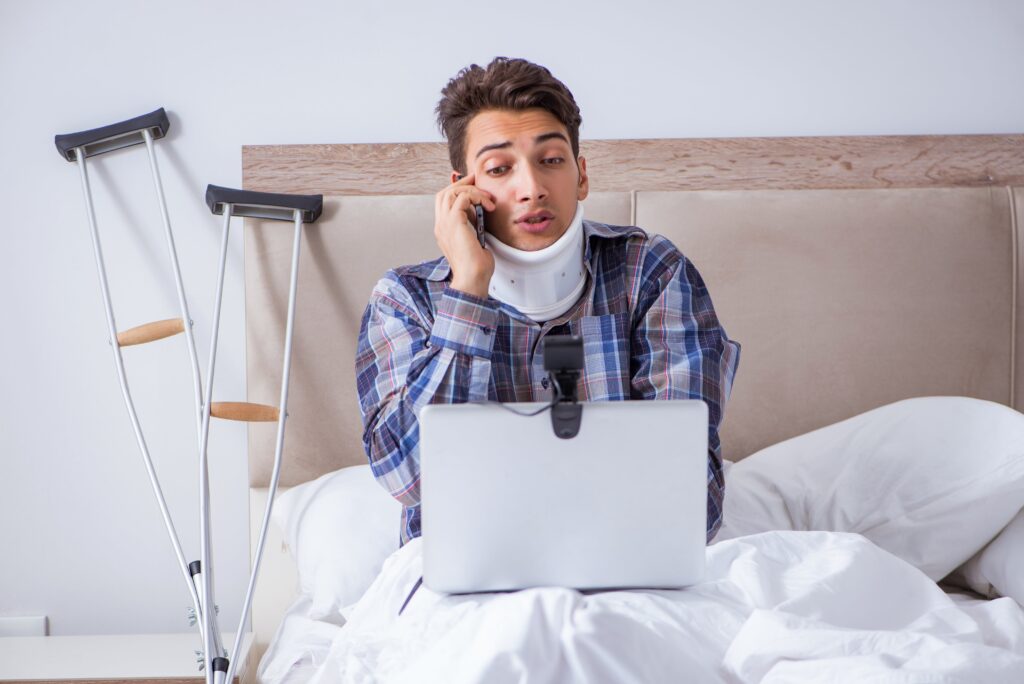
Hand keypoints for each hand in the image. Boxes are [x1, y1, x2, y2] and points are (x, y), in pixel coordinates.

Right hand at [433, 173, 495, 297]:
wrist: (472, 279)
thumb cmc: (477, 267)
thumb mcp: (475, 241)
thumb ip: (474, 227)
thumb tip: (481, 213)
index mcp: (444, 230)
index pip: (444, 203)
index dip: (458, 191)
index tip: (475, 188)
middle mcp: (441, 225)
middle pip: (444, 193)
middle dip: (462, 183)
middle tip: (478, 180)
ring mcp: (444, 223)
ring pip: (451, 192)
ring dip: (471, 190)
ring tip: (487, 199)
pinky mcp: (454, 222)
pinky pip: (462, 197)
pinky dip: (477, 196)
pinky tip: (488, 206)